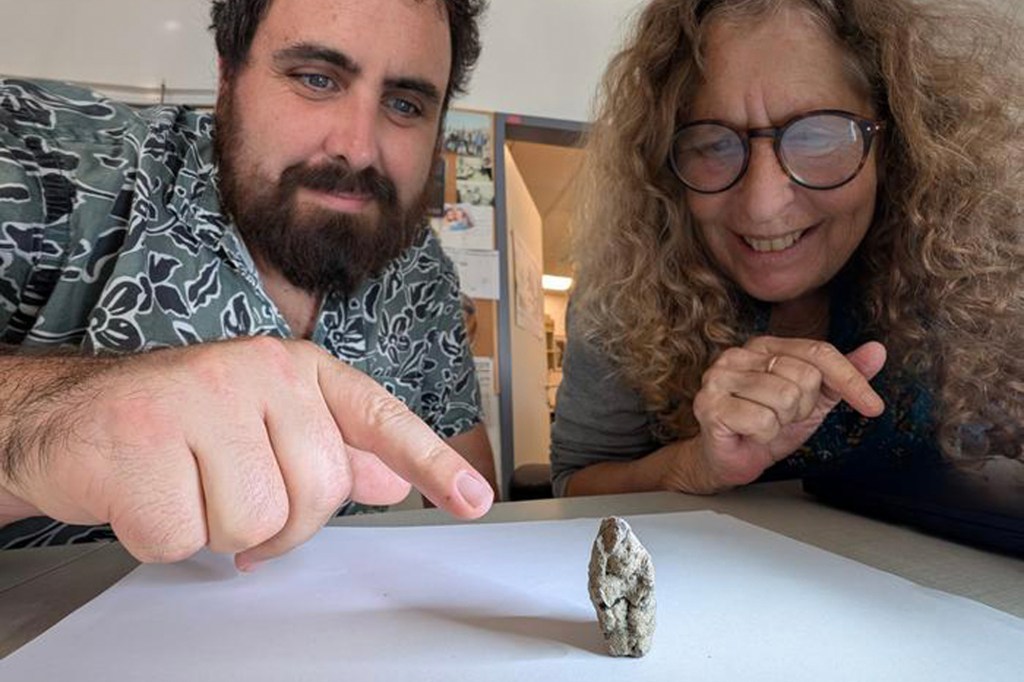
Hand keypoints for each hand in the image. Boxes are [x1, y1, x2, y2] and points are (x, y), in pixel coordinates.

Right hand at [0, 337, 493, 566]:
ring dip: (216, 529)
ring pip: (256, 522)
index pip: (377, 416)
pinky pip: (185, 537)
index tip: (474, 501)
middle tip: (228, 493)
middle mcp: (255, 372)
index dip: (429, 463)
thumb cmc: (174, 426)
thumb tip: (390, 479)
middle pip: (318, 493)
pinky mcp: (142, 439)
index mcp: (293, 370)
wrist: (66, 416)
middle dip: (277, 522)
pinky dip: (162, 535)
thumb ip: (326, 450)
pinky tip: (144, 492)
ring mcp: (198, 399)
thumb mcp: (260, 429)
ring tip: (184, 486)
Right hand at [688, 337, 886, 488]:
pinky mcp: (709, 405)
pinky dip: (764, 436)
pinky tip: (749, 433)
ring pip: (785, 399)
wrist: (727, 459)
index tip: (873, 406)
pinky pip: (762, 421)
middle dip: (803, 408)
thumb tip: (877, 351)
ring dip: (782, 423)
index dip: (851, 380)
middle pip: (804, 377)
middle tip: (782, 417)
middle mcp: (738, 355)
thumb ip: (842, 376)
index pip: (819, 352)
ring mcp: (719, 378)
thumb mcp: (813, 401)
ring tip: (764, 424)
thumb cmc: (765, 426)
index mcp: (764, 346)